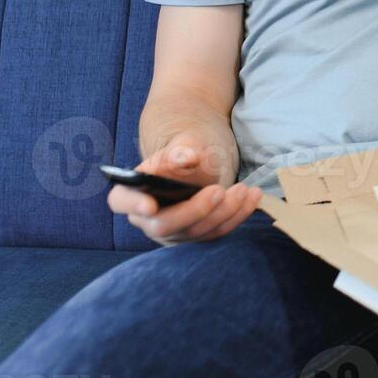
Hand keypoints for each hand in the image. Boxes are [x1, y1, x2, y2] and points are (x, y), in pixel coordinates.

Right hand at [107, 132, 261, 245]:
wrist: (201, 159)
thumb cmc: (185, 149)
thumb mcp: (185, 142)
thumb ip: (183, 149)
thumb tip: (188, 157)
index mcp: (132, 192)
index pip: (123, 202)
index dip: (133, 206)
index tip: (150, 206)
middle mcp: (147, 218)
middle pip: (164, 225)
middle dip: (195, 210)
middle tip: (219, 190)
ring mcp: (173, 230)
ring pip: (196, 232)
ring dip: (224, 212)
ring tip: (244, 189)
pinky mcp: (198, 234)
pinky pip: (217, 232)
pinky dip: (238, 215)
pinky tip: (253, 197)